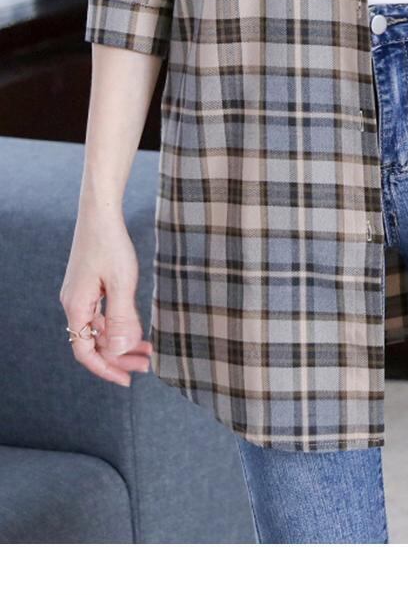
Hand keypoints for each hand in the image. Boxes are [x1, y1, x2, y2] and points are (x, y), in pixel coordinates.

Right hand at [60, 203, 151, 387]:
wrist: (100, 213)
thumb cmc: (110, 244)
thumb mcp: (121, 283)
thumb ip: (121, 318)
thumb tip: (119, 351)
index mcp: (77, 307)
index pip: (85, 351)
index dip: (106, 369)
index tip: (128, 380)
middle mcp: (74, 304)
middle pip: (92, 344)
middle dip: (118, 358)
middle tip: (146, 365)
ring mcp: (80, 296)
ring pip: (98, 331)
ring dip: (120, 342)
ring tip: (146, 349)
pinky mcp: (88, 288)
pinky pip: (100, 316)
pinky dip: (118, 326)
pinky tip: (135, 329)